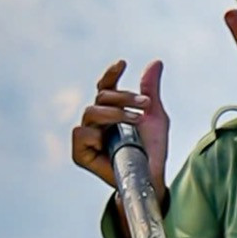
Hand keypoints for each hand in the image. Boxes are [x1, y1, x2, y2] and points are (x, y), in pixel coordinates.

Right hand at [72, 59, 168, 199]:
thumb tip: (155, 62)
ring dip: (114, 112)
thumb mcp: (155, 116)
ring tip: (136, 120)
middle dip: (123, 97)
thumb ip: (150, 90)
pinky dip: (95, 133)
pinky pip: (81, 133)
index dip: (111, 74)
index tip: (123, 63)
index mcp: (111, 111)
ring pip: (91, 112)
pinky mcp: (81, 153)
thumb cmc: (152, 149)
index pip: (105, 87)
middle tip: (145, 104)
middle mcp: (97, 122)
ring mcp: (88, 137)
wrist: (152, 175)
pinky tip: (109, 140)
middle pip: (101, 97)